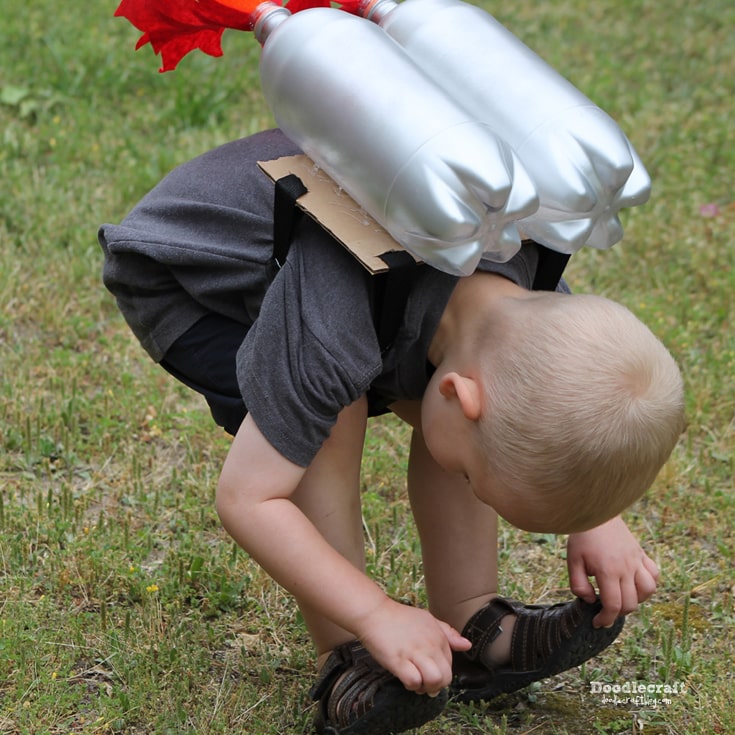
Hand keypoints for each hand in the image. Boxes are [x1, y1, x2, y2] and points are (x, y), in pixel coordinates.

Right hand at [354, 598, 470, 695]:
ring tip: (415, 682)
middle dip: (436, 686)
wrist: (374, 612)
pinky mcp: (399, 660)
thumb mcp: (427, 619)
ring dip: (425, 688)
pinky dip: (411, 685)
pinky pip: (414, 681)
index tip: (427, 670)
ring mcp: (415, 652)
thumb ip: (447, 633)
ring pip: (435, 681)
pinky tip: (404, 678)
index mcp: (439, 636)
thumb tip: (467, 645)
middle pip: (446, 677)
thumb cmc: (399, 618)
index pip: (450, 666)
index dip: (439, 673)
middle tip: (422, 682)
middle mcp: (431, 645)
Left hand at [566, 516, 658, 627]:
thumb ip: (578, 585)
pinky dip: (648, 584)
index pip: (613, 606)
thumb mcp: (572, 561)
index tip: (597, 623)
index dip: (605, 619)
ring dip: (636, 600)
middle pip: (631, 603)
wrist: (595, 513)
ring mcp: (636, 560)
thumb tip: (591, 600)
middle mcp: (626, 568)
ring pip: (648, 591)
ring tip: (621, 597)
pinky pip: (654, 574)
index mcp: (607, 571)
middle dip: (618, 613)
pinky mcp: (641, 553)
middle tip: (605, 610)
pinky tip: (635, 584)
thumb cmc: (582, 537)